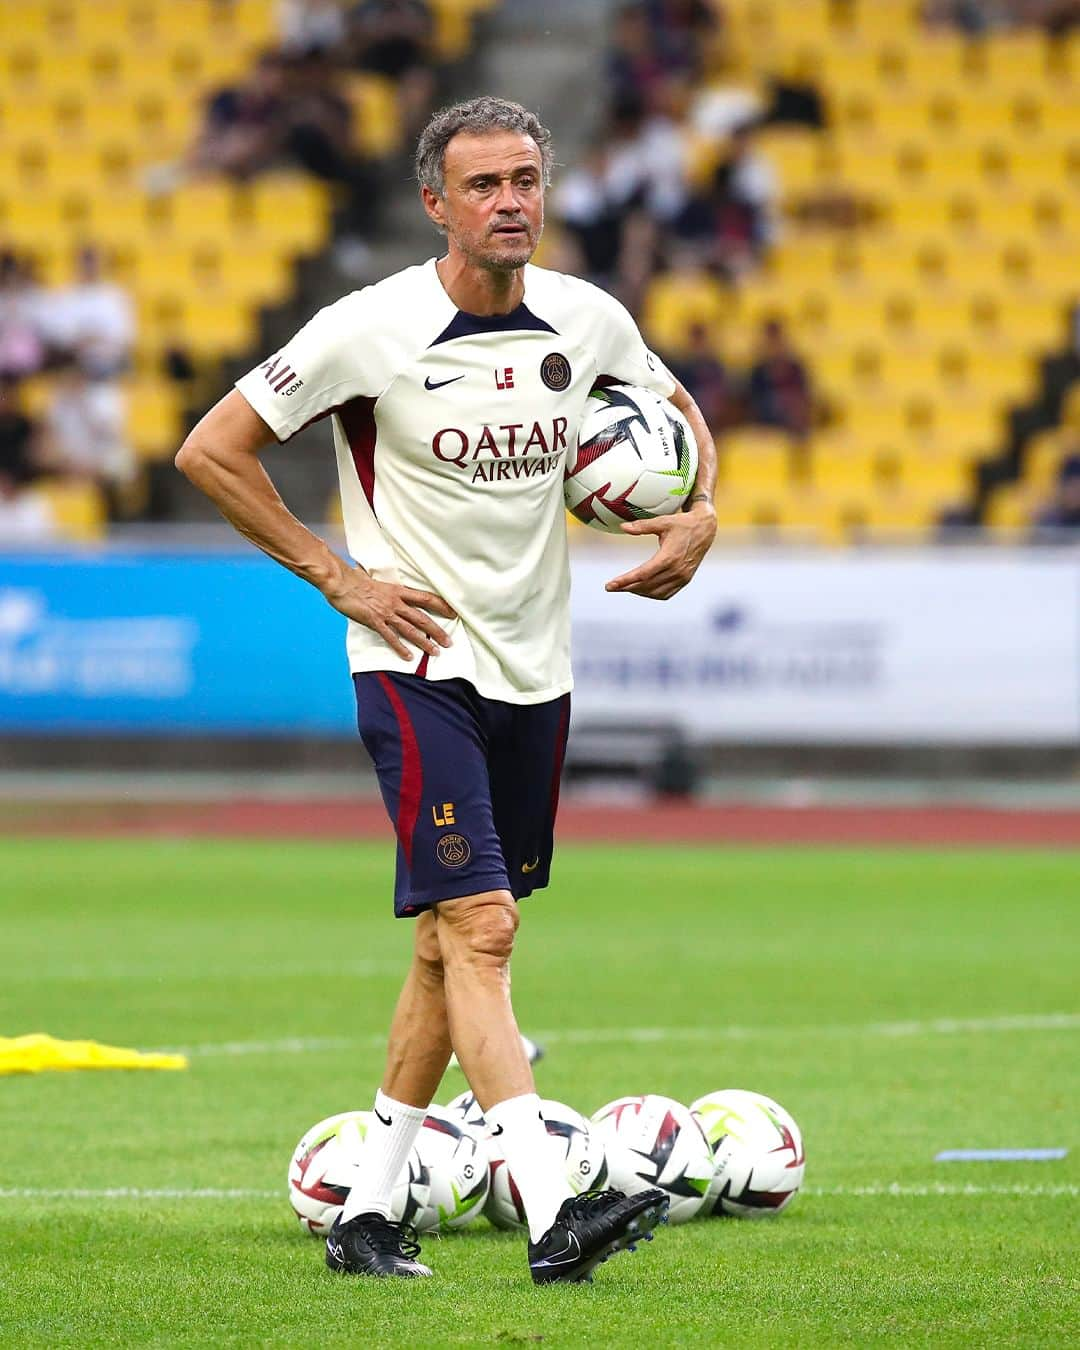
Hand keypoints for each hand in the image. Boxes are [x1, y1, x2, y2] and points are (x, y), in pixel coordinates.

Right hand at [322, 564, 455, 659]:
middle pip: (422, 618)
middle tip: (449, 642)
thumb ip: (388, 590)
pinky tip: (409, 657)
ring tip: (435, 652)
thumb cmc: (356, 580)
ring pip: (410, 629)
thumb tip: (392, 591)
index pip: (426, 598)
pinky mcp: (375, 621)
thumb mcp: (378, 582)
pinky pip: (391, 637)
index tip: (453, 612)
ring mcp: (386, 613)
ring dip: (424, 642)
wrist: (341, 582)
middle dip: (437, 631)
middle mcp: (396, 602)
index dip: (442, 605)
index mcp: (398, 591)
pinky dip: (400, 648)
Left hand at [604, 502, 716, 600]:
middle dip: (626, 587)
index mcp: (669, 557)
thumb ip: (642, 526)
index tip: (610, 585)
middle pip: (646, 586)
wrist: (705, 529)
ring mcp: (682, 577)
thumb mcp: (662, 521)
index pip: (642, 574)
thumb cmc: (682, 523)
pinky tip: (642, 589)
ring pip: (655, 592)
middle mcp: (676, 570)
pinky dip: (652, 594)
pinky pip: (666, 594)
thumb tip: (623, 527)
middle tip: (611, 587)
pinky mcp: (685, 580)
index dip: (624, 581)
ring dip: (638, 592)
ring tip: (624, 587)